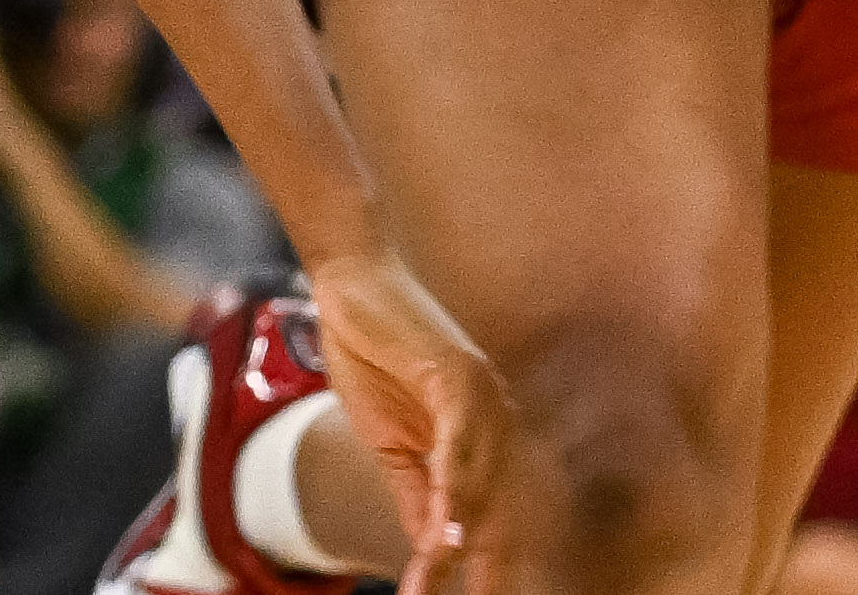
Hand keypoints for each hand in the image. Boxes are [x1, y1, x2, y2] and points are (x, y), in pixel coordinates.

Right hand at [307, 251, 511, 594]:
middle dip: (495, 562)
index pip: (494, 512)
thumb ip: (419, 492)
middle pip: (504, 504)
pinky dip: (455, 483)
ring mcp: (484, 394)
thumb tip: (437, 546)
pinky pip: (460, 439)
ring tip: (451, 579)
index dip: (492, 563)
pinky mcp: (458, 373)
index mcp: (484, 437)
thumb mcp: (394, 446)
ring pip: (484, 480)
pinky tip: (448, 523)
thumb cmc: (375, 362)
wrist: (353, 292)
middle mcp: (497, 419)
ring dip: (469, 536)